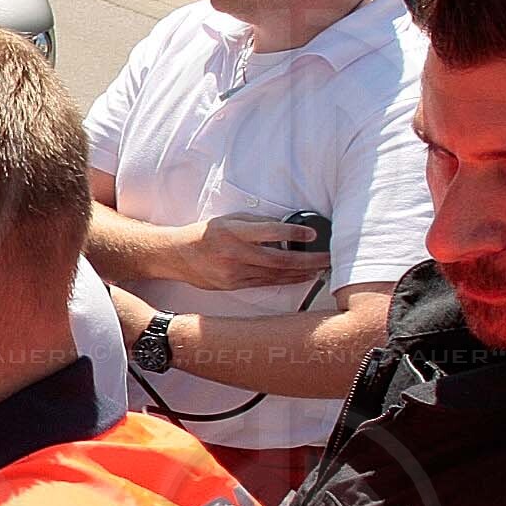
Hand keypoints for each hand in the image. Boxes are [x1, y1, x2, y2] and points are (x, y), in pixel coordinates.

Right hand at [172, 213, 330, 289]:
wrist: (178, 256)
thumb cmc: (206, 234)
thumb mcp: (228, 220)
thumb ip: (256, 224)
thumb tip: (287, 228)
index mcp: (231, 232)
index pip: (268, 232)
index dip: (293, 233)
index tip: (313, 233)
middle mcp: (233, 254)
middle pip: (278, 260)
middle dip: (308, 259)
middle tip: (328, 257)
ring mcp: (233, 273)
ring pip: (275, 274)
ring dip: (302, 272)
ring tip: (321, 268)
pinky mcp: (233, 285)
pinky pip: (266, 283)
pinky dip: (287, 280)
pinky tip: (301, 276)